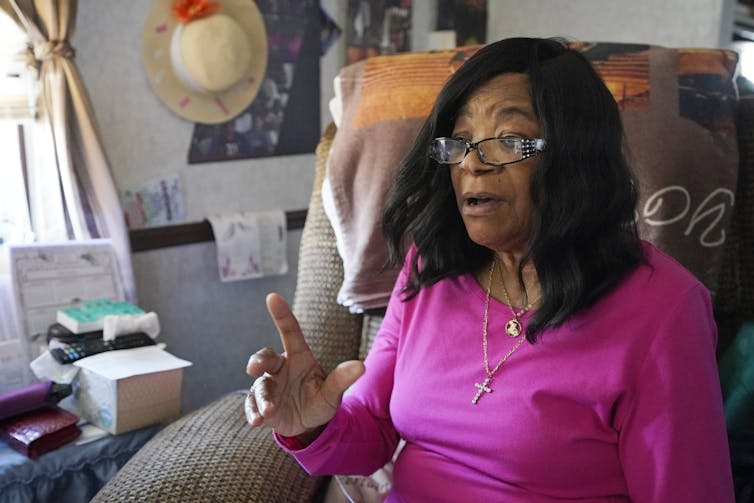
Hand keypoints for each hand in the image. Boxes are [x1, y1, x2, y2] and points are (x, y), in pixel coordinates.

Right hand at [245, 293, 364, 438]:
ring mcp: (269, 386)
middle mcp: (280, 368)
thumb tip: (361, 366)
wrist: (308, 424)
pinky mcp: (260, 404)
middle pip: (265, 357)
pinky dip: (253, 412)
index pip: (290, 331)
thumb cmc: (320, 400)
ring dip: (262, 398)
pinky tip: (257, 420)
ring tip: (268, 411)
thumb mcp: (332, 392)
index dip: (282, 314)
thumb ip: (342, 379)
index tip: (272, 297)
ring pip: (260, 386)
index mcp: (298, 357)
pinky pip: (252, 404)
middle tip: (255, 368)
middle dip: (258, 360)